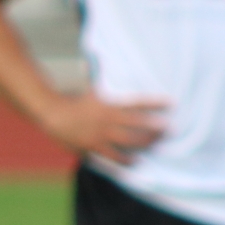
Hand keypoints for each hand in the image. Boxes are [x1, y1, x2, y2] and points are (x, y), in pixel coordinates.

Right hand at [38, 92, 167, 163]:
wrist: (53, 116)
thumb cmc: (72, 102)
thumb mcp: (91, 91)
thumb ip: (101, 81)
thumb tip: (102, 63)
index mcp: (109, 104)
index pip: (137, 102)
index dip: (155, 103)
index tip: (171, 103)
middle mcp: (108, 119)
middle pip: (138, 124)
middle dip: (155, 127)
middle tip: (170, 129)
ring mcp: (102, 134)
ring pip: (130, 141)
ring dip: (146, 143)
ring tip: (157, 143)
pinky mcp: (95, 147)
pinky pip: (114, 156)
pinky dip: (126, 160)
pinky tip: (136, 161)